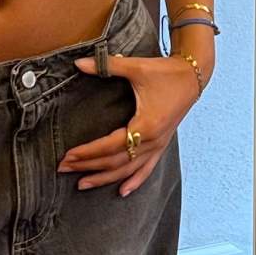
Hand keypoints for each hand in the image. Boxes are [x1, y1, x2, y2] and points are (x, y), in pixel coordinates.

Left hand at [60, 52, 202, 195]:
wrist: (192, 76)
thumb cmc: (165, 72)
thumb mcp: (136, 67)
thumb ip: (106, 66)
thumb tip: (78, 62)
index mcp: (146, 124)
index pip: (110, 145)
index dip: (87, 152)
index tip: (67, 155)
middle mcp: (153, 140)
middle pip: (115, 161)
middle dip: (88, 166)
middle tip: (63, 168)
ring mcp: (159, 145)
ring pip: (128, 170)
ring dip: (104, 178)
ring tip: (82, 184)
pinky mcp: (162, 145)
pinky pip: (147, 169)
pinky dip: (134, 181)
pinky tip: (122, 191)